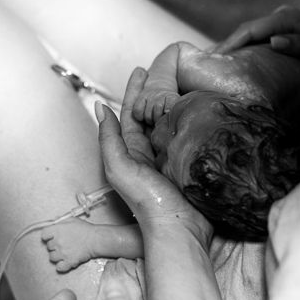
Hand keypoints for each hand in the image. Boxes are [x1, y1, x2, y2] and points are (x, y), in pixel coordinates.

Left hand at [97, 68, 210, 243]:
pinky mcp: (190, 163)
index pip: (131, 113)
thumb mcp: (120, 167)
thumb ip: (109, 138)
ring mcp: (172, 157)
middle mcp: (151, 152)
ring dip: (175, 102)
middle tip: (165, 69)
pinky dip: (192, 120)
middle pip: (152, 114)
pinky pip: (189, 135)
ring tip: (183, 81)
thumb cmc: (147, 202)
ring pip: (172, 122)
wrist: (179, 229)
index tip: (142, 71)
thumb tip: (99, 106)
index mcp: (132, 151)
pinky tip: (200, 108)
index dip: (134, 91)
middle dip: (156, 91)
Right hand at [213, 6, 299, 76]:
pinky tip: (238, 61)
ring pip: (251, 35)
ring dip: (235, 47)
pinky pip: (259, 40)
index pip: (251, 30)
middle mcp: (282, 17)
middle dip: (227, 45)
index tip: (215, 57)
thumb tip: (274, 41)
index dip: (231, 43)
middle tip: (207, 63)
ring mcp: (283, 25)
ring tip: (216, 63)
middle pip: (247, 30)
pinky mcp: (286, 34)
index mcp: (287, 19)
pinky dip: (246, 49)